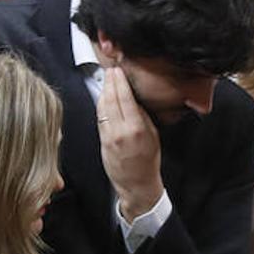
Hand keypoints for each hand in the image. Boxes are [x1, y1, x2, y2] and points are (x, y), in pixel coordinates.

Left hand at [98, 65, 165, 220]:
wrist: (137, 184)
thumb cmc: (148, 162)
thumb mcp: (153, 136)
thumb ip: (142, 117)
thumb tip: (133, 99)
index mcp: (136, 128)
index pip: (125, 98)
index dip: (120, 82)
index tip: (118, 71)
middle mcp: (121, 131)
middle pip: (112, 99)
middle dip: (110, 82)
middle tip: (110, 70)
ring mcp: (109, 136)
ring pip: (103, 107)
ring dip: (103, 91)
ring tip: (106, 79)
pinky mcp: (102, 141)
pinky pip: (100, 118)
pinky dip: (101, 106)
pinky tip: (103, 98)